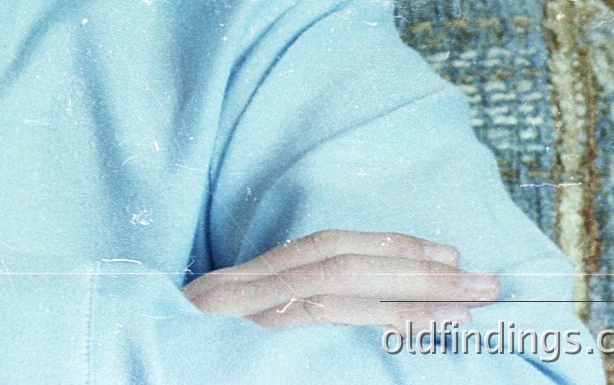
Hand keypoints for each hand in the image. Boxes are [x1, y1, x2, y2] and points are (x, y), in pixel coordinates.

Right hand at [181, 229, 499, 330]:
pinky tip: (414, 332)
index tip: (447, 254)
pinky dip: (369, 322)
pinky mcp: (242, 343)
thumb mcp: (233, 338)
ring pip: (333, 286)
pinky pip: (314, 321)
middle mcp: (240, 291)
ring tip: (465, 305)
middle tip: (483, 282)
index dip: (388, 246)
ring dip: (407, 294)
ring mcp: (240, 315)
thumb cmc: (188, 361)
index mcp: (242, 285)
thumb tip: (359, 317)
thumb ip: (281, 319)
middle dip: (416, 268)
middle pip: (339, 261)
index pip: (325, 249)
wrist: (129, 367)